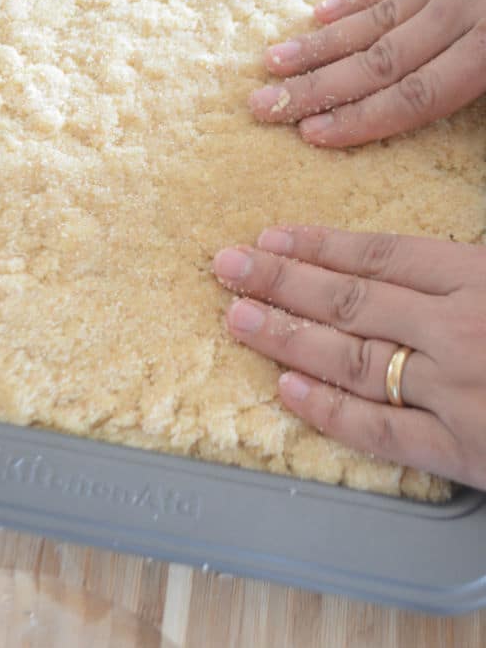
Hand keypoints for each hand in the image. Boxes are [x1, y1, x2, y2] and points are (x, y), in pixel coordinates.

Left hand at [213, 225, 485, 489]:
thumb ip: (460, 273)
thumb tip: (396, 266)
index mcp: (477, 281)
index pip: (381, 256)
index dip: (319, 246)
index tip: (271, 239)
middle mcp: (455, 332)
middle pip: (351, 302)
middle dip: (281, 281)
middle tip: (228, 267)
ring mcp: (454, 392)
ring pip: (352, 360)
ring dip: (288, 337)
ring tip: (238, 318)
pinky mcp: (460, 450)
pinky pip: (381, 430)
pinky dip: (330, 410)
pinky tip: (286, 389)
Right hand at [249, 0, 485, 146]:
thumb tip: (457, 119)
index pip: (416, 96)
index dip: (361, 119)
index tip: (313, 134)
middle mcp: (464, 9)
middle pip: (378, 60)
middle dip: (315, 87)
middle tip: (265, 104)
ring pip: (377, 17)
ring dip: (321, 43)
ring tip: (275, 60)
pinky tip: (323, 12)